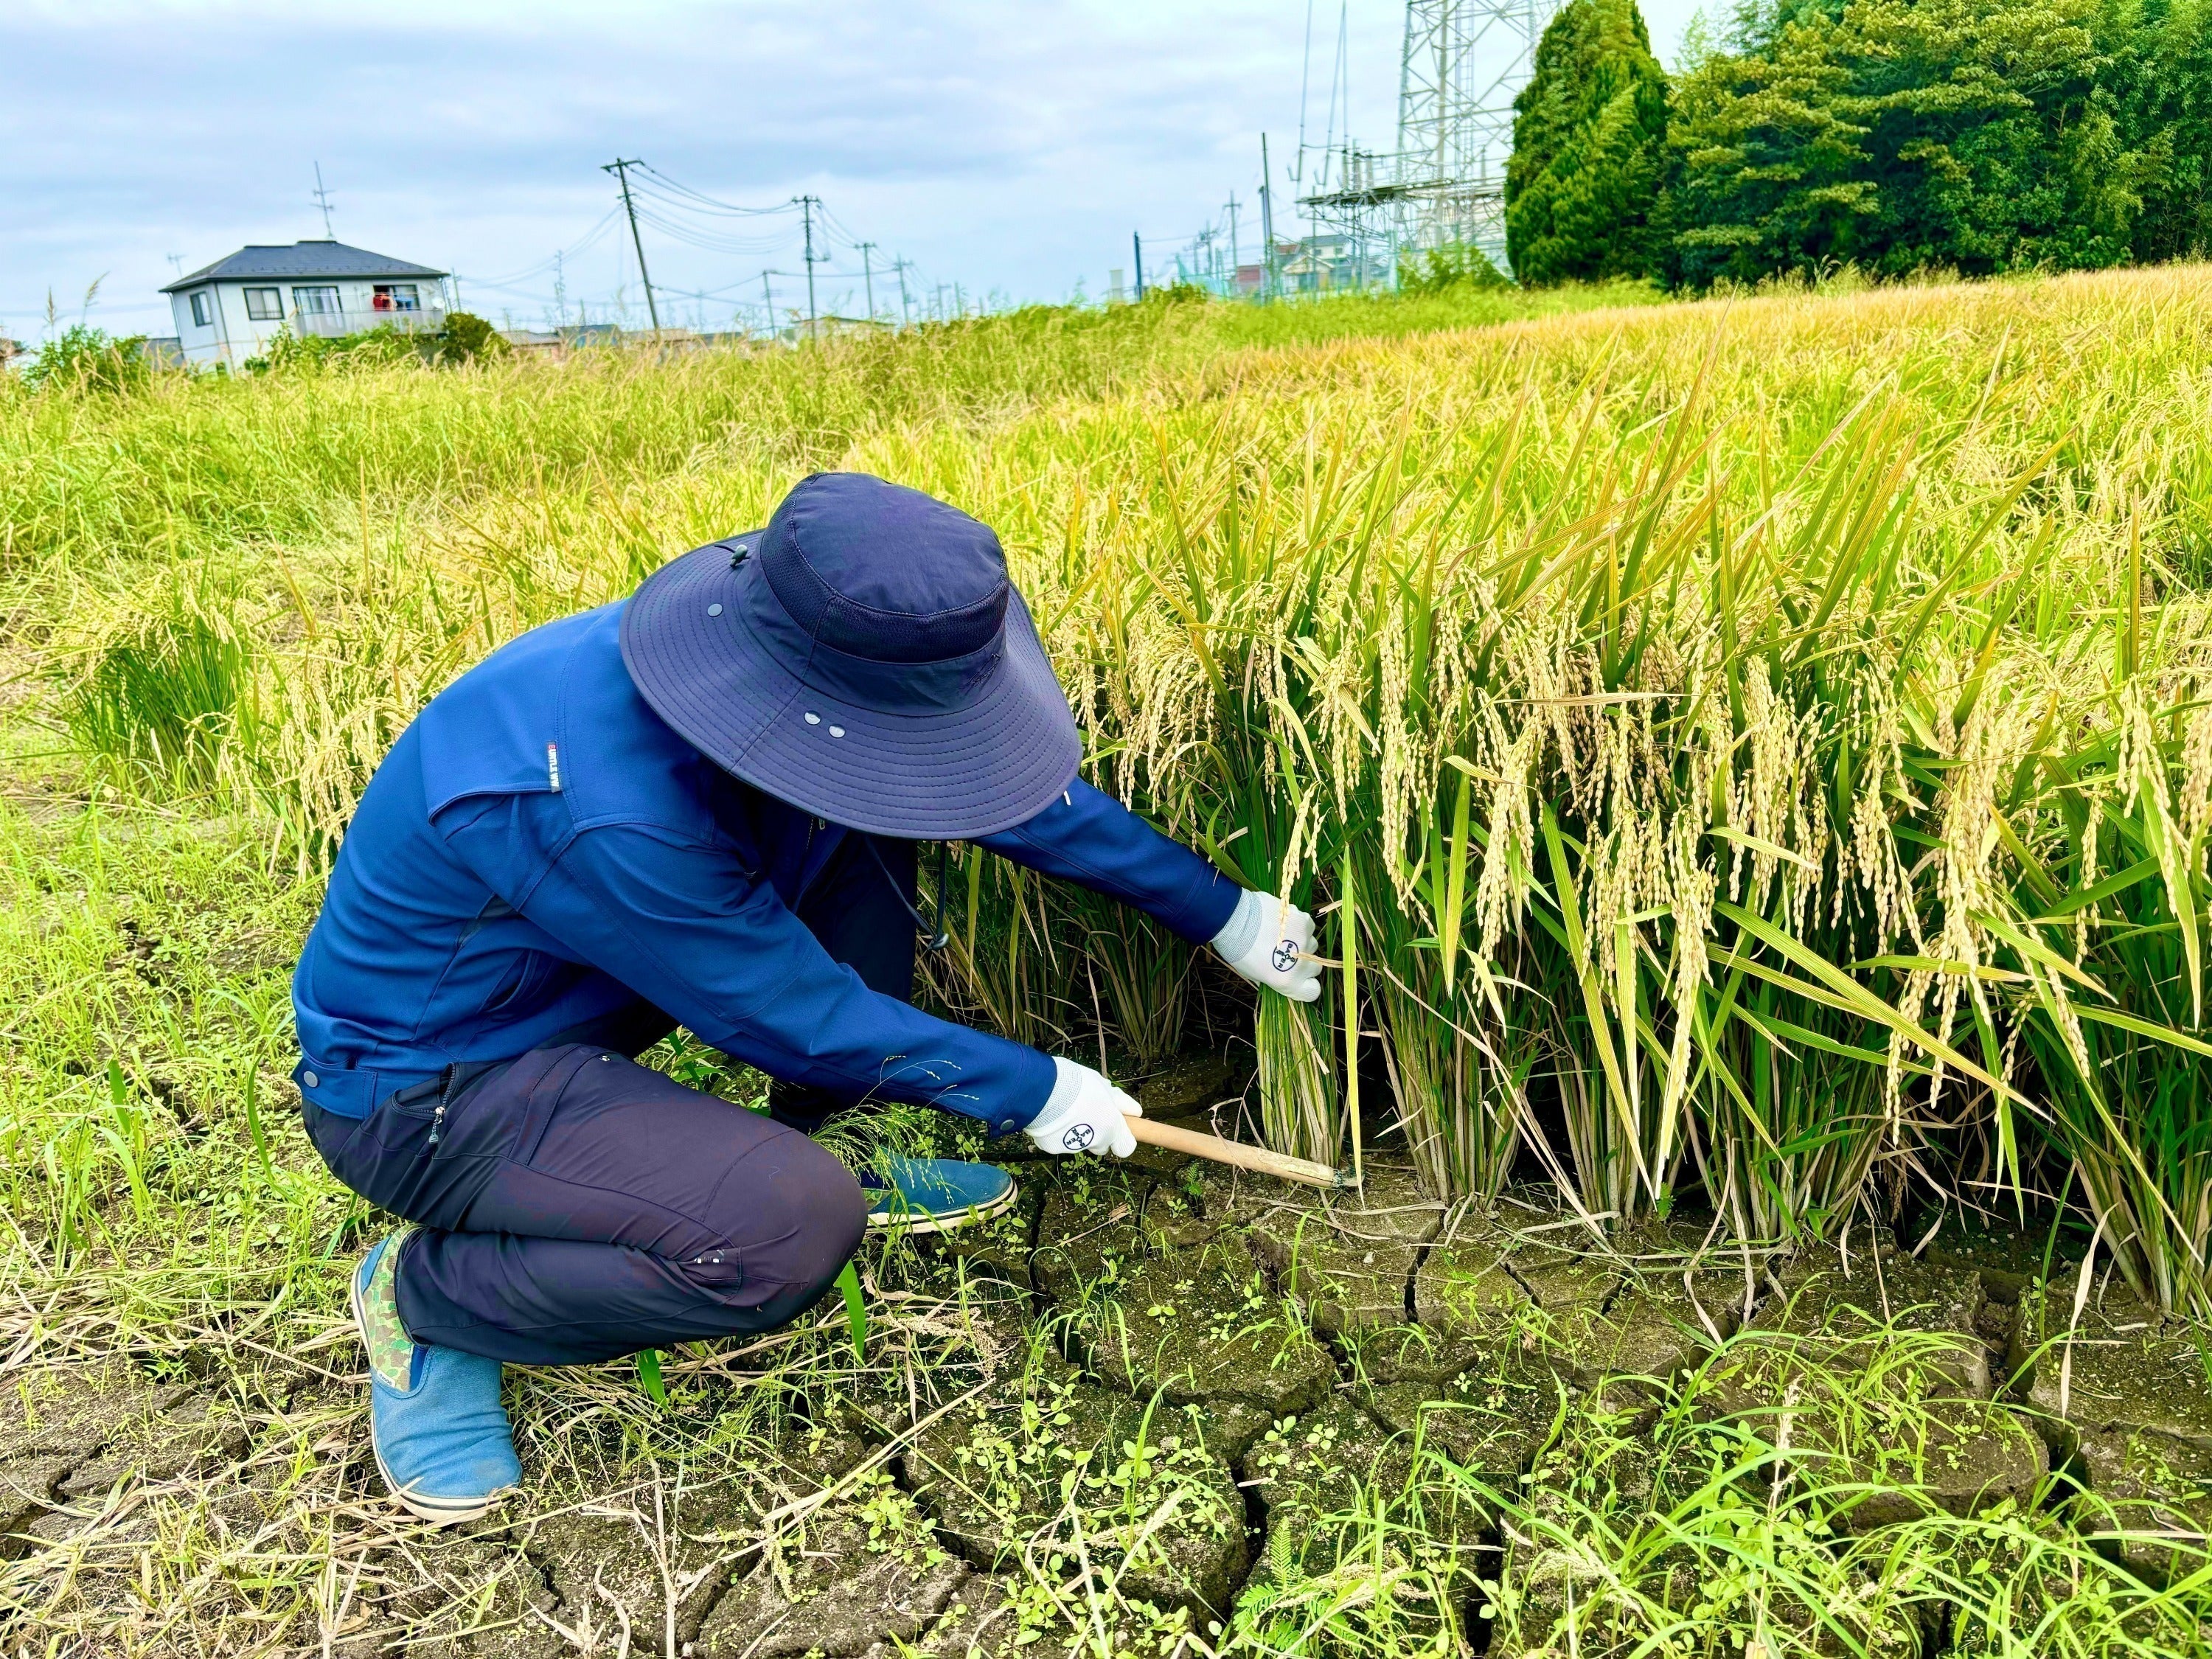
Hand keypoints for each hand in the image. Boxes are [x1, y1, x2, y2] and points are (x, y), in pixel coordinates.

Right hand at [1025, 1058, 1141, 1156]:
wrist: (1043, 1090)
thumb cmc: (1078, 1084)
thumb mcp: (1104, 1087)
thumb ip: (1121, 1102)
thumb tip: (1136, 1112)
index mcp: (1112, 1127)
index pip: (1126, 1147)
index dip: (1122, 1137)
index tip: (1115, 1125)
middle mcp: (1096, 1141)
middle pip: (1101, 1145)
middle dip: (1097, 1133)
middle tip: (1086, 1113)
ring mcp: (1074, 1147)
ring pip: (1080, 1142)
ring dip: (1076, 1131)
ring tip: (1064, 1109)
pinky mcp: (1053, 1148)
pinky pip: (1059, 1141)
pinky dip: (1057, 1132)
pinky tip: (1051, 1116)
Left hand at [1211, 888, 1323, 1002]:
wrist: (1235, 918)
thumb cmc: (1239, 949)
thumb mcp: (1254, 974)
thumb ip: (1273, 978)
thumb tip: (1281, 975)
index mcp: (1288, 981)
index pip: (1312, 991)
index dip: (1306, 985)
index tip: (1298, 978)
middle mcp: (1301, 964)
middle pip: (1315, 968)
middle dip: (1302, 962)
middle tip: (1285, 953)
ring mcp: (1305, 941)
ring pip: (1312, 945)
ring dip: (1301, 942)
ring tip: (1280, 935)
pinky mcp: (1305, 921)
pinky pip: (1308, 926)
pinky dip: (1298, 925)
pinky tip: (1282, 922)